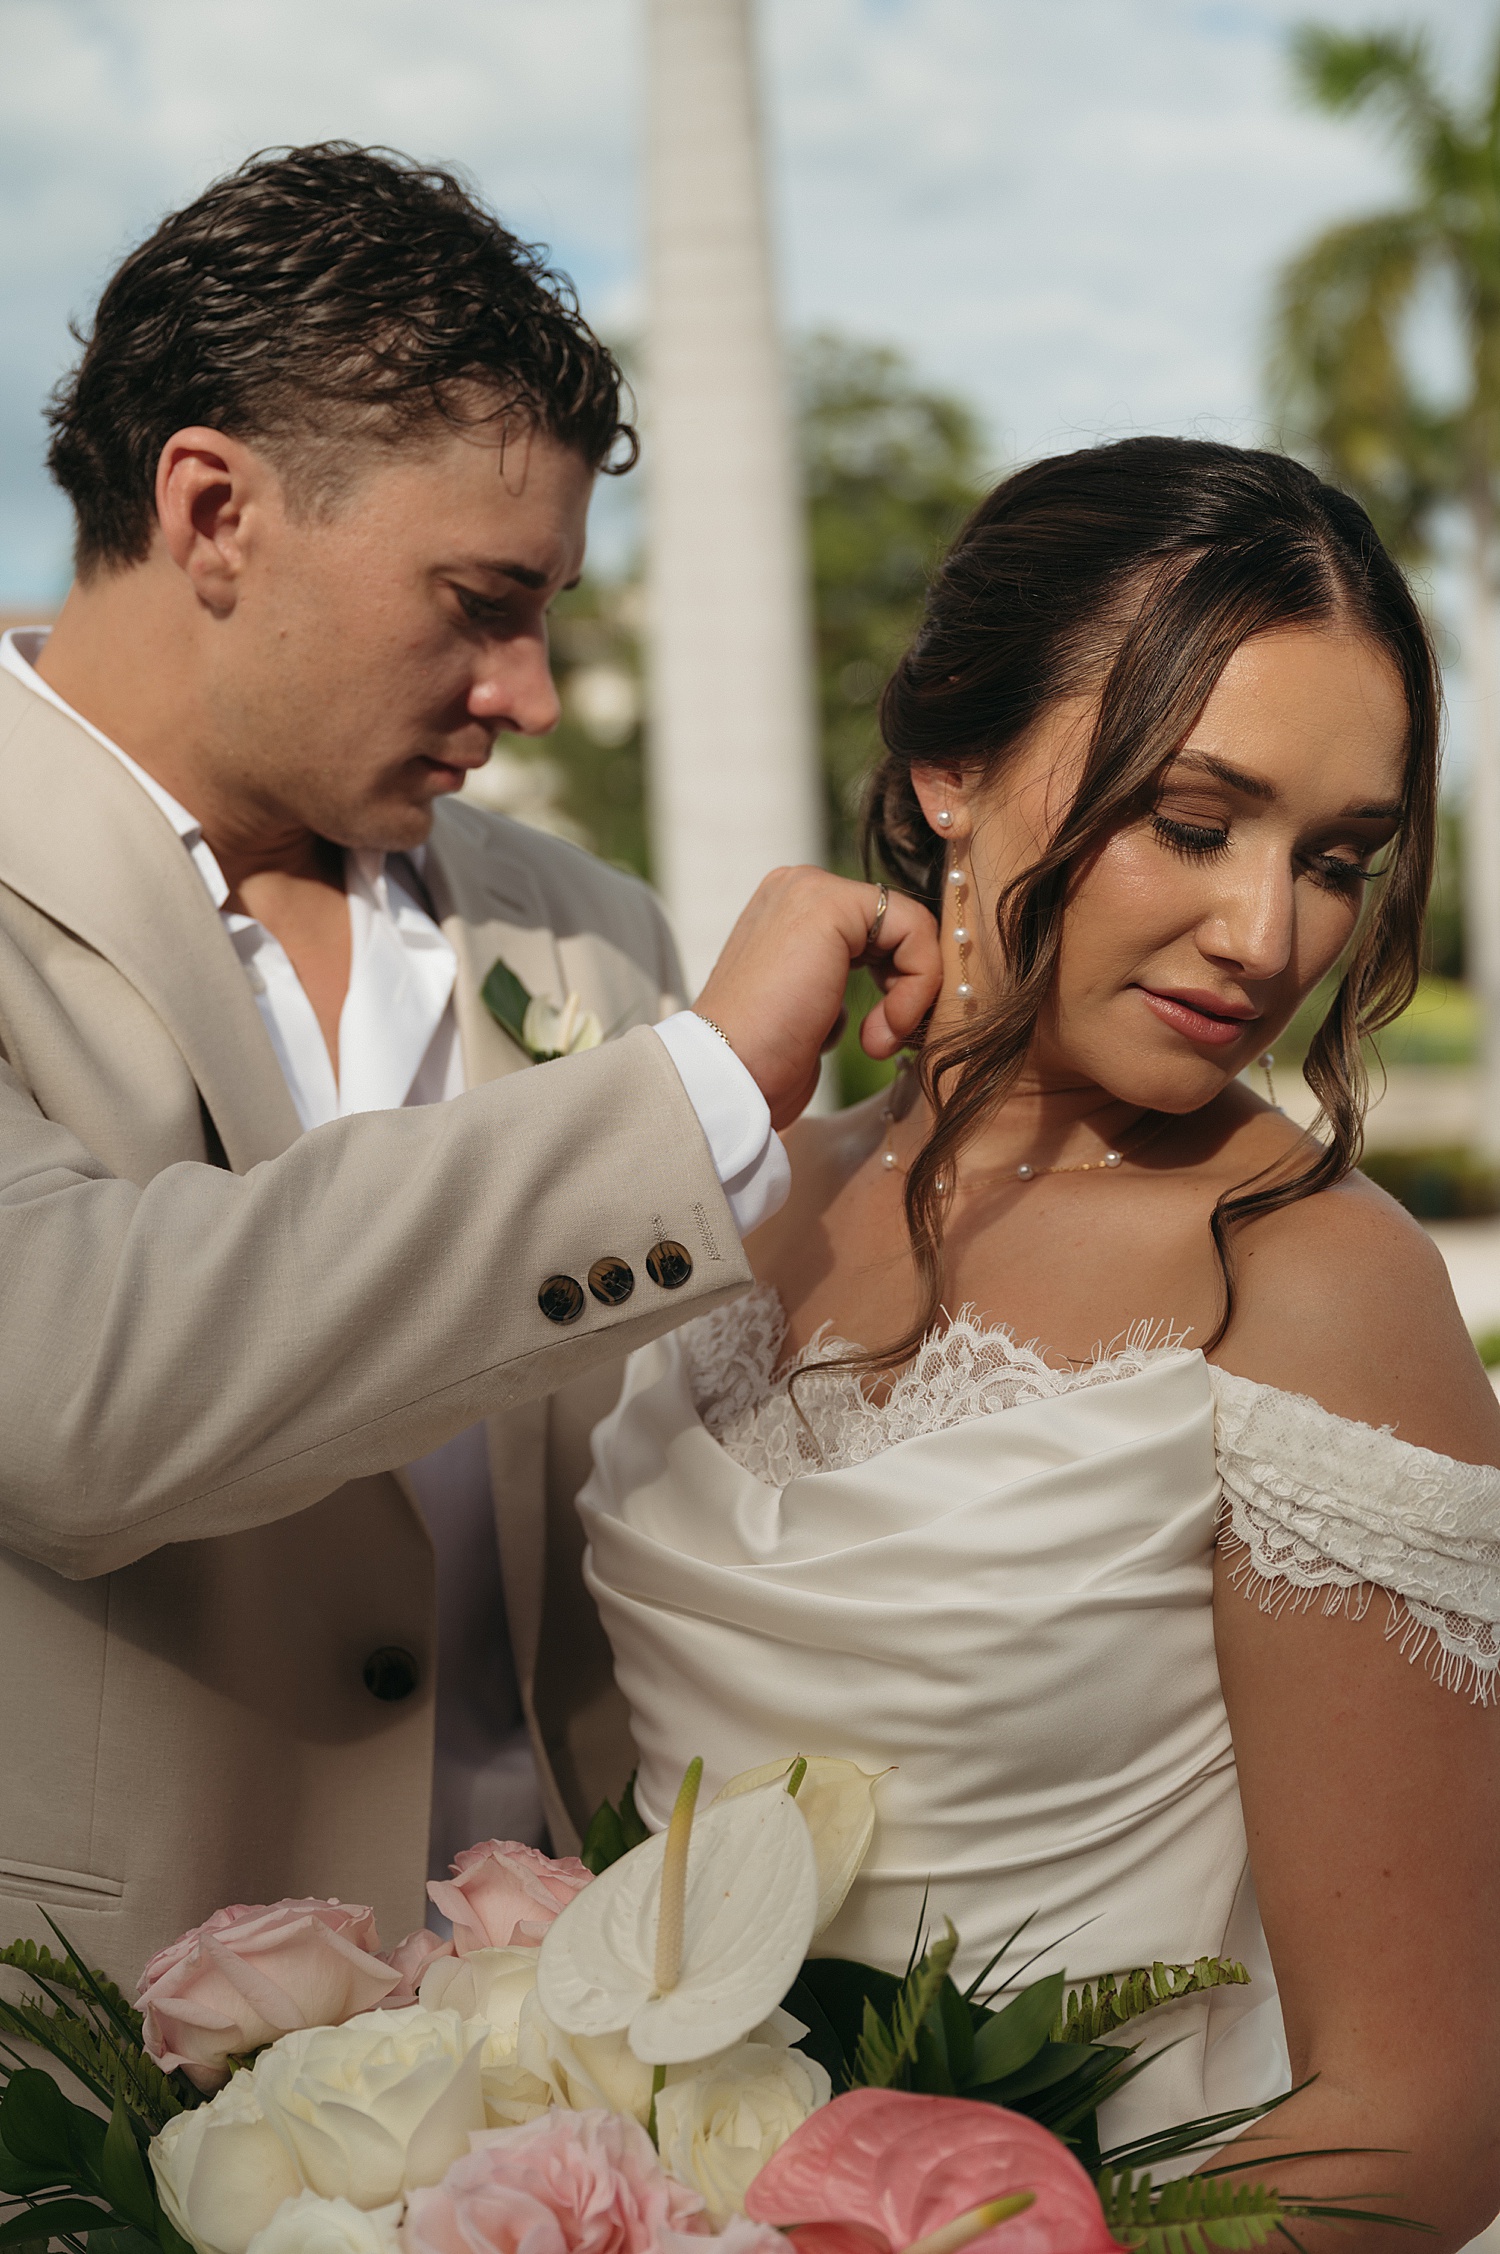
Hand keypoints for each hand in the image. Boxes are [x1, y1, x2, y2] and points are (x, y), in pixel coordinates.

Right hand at [694, 868, 940, 1128]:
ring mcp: (811, 890)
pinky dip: (918, 985)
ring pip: (912, 926)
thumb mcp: (808, 1006)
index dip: (897, 984)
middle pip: (899, 925)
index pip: (879, 930)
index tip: (881, 1037)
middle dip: (908, 988)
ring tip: (878, 1040)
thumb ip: (836, 977)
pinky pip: (915, 929)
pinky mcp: (831, 903)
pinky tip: (882, 1031)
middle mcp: (797, 888)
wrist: (728, 1074)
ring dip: (911, 994)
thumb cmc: (763, 1060)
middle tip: (884, 1040)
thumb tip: (890, 978)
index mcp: (788, 909)